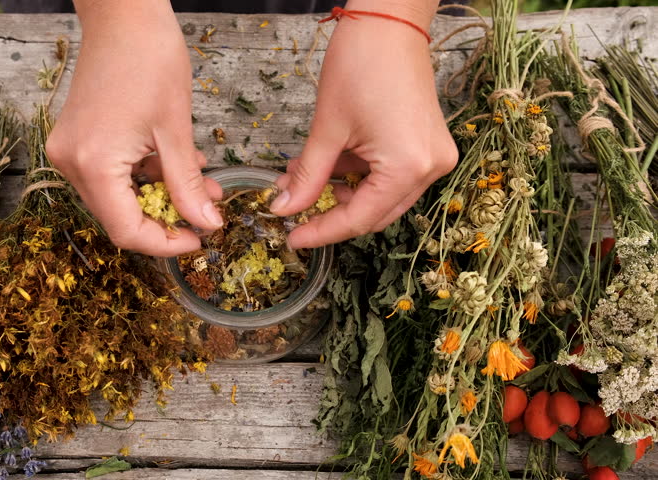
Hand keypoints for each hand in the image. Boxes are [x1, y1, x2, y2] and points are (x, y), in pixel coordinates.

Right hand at [46, 1, 222, 256]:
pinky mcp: (76, 140)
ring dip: (159, 198)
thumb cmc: (149, 58)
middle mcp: (71, 163)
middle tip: (204, 212)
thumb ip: (187, 185)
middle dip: (166, 220)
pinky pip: (111, 176)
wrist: (123, 13)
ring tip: (200, 185)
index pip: (126, 231)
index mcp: (92, 164)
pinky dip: (144, 178)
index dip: (165, 244)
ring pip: (118, 199)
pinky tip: (175, 165)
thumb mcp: (176, 129)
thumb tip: (206, 224)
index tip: (198, 240)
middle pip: (119, 218)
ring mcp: (69, 151)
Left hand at [269, 1, 457, 247]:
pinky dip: (359, 176)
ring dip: (341, 192)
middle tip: (293, 207)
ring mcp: (433, 157)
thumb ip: (307, 177)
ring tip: (303, 176)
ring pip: (381, 196)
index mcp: (408, 167)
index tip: (292, 238)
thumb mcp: (327, 129)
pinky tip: (329, 163)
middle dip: (330, 212)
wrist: (390, 21)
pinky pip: (392, 176)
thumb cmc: (360, 64)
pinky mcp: (428, 145)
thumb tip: (285, 209)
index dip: (322, 231)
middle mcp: (430, 169)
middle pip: (374, 213)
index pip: (359, 219)